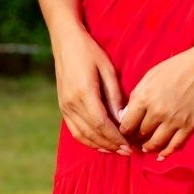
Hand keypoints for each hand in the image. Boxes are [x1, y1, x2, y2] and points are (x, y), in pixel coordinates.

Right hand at [52, 21, 131, 155]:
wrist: (65, 40)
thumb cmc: (89, 51)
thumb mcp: (107, 69)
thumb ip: (114, 96)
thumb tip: (123, 120)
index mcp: (84, 92)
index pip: (101, 124)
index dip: (116, 138)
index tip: (129, 146)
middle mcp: (72, 103)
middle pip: (93, 133)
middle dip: (112, 145)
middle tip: (128, 152)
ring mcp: (65, 106)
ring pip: (83, 135)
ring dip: (101, 146)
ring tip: (117, 151)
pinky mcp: (63, 107)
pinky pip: (75, 131)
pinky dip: (88, 141)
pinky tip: (101, 145)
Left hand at [119, 29, 193, 158]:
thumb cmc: (176, 68)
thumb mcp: (150, 76)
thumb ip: (136, 96)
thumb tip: (126, 115)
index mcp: (144, 98)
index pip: (127, 124)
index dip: (124, 131)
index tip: (126, 132)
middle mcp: (157, 112)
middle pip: (141, 134)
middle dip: (136, 138)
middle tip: (136, 140)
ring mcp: (174, 121)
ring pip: (156, 143)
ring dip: (149, 147)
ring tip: (146, 147)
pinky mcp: (188, 126)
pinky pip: (175, 146)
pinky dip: (166, 153)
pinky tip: (161, 155)